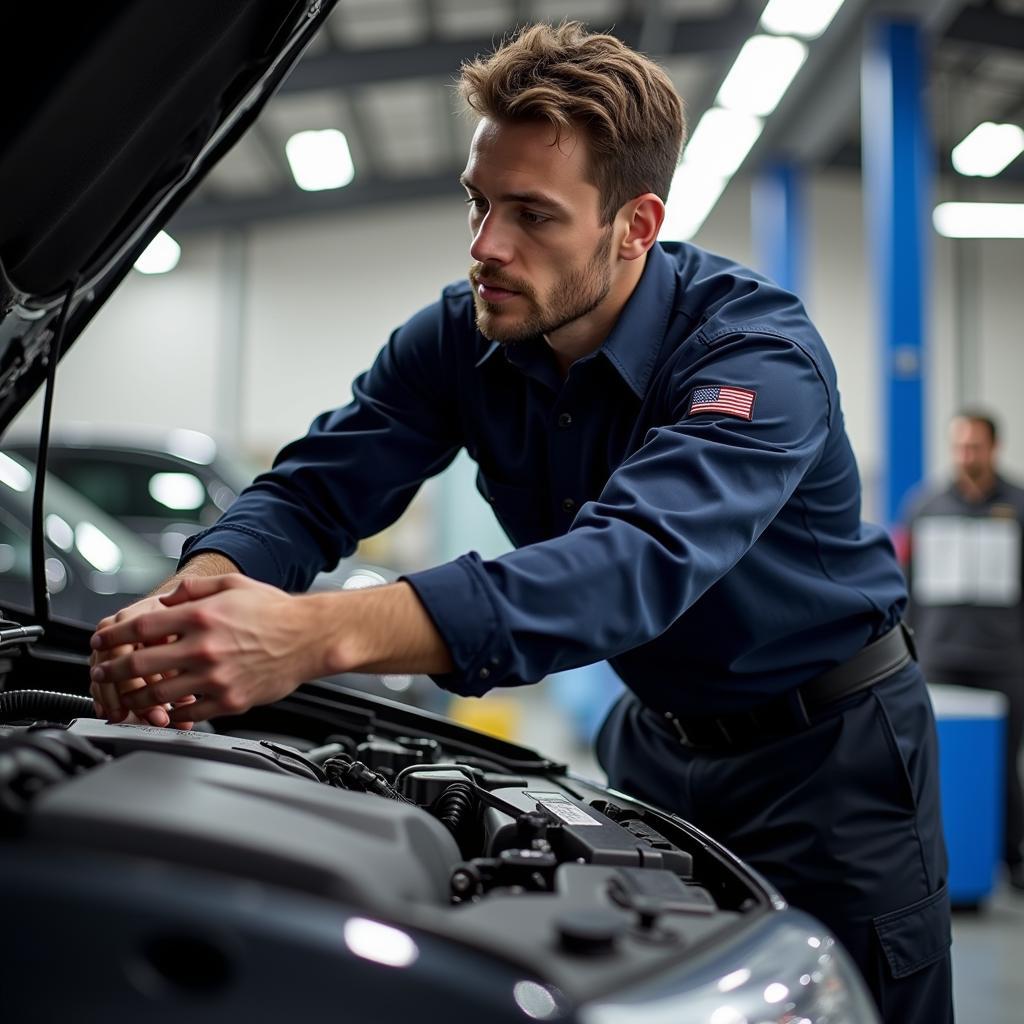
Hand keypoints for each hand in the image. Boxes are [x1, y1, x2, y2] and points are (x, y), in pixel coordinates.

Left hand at [89, 575, 325, 723]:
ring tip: (128, 698)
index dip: (113, 636)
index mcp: (202, 617)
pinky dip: (172, 714)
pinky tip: (166, 711)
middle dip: (113, 671)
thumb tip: (167, 599)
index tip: (102, 641)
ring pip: (158, 696)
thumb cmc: (276, 612)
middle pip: (140, 665)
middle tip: (103, 674)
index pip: (140, 627)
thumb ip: (195, 589)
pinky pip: (189, 714)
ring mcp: (215, 678)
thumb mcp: (234, 585)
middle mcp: (204, 648)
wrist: (310, 638)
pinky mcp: (229, 701)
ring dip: (136, 698)